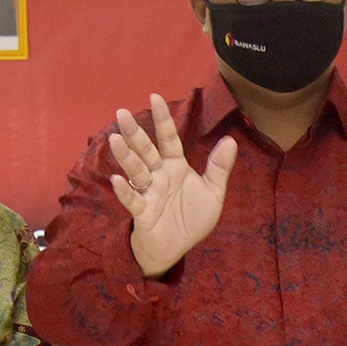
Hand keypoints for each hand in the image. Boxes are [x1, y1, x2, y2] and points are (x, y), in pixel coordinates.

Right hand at [108, 94, 237, 278]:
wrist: (178, 248)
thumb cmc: (191, 218)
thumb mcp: (213, 192)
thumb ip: (219, 168)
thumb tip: (230, 140)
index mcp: (175, 167)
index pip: (168, 139)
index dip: (163, 119)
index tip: (154, 97)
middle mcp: (158, 176)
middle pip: (146, 151)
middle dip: (135, 133)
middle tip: (121, 112)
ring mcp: (148, 193)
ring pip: (136, 171)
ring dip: (126, 156)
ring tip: (116, 139)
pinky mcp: (143, 213)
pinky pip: (133, 200)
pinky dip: (125, 191)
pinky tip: (116, 179)